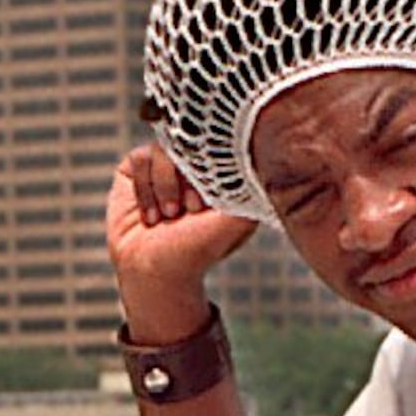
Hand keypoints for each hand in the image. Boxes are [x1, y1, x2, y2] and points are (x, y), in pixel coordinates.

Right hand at [106, 146, 258, 343]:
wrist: (154, 272)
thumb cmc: (197, 251)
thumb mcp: (238, 220)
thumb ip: (256, 190)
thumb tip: (276, 158)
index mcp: (221, 171)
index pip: (219, 143)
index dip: (208, 171)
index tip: (201, 207)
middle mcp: (195, 162)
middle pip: (190, 143)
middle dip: (185, 182)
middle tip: (187, 212)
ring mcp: (166, 163)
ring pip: (164, 149)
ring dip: (165, 188)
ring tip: (169, 216)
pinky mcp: (139, 167)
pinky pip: (140, 158)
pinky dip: (145, 190)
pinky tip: (150, 217)